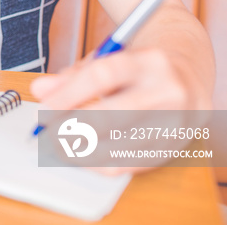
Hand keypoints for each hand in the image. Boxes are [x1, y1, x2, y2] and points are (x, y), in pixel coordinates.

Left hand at [30, 48, 212, 173]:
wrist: (187, 81)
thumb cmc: (135, 72)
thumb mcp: (106, 61)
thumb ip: (71, 76)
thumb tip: (39, 89)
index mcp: (148, 61)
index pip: (103, 76)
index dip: (68, 95)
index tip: (44, 109)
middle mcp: (167, 91)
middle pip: (111, 115)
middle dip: (71, 127)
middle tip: (47, 132)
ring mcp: (174, 123)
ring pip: (117, 145)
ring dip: (79, 149)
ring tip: (59, 144)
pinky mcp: (170, 148)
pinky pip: (126, 165)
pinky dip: (96, 163)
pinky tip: (80, 154)